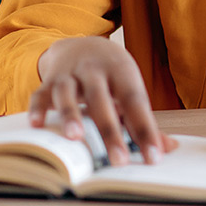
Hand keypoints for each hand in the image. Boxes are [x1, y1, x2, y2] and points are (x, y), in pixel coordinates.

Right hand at [30, 36, 177, 165]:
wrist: (83, 44)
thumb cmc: (112, 75)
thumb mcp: (130, 88)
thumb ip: (143, 119)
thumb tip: (168, 148)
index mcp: (122, 72)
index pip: (136, 102)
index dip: (146, 129)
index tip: (154, 157)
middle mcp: (95, 70)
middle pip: (102, 100)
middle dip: (110, 131)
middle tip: (119, 161)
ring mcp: (69, 74)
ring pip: (68, 93)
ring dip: (70, 114)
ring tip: (75, 138)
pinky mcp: (48, 81)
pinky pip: (40, 94)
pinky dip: (37, 108)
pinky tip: (37, 125)